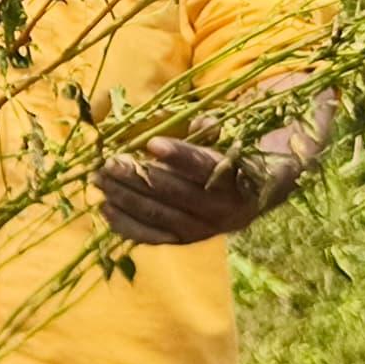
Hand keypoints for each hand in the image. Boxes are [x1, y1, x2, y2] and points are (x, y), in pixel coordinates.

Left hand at [97, 118, 324, 245]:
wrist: (264, 185)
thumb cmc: (243, 147)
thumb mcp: (239, 133)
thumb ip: (216, 129)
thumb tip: (199, 124)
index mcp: (244, 181)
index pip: (209, 170)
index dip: (181, 157)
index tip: (152, 143)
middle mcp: (227, 211)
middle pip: (178, 196)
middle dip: (140, 178)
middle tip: (110, 162)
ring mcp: (207, 229)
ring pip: (162, 217)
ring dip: (127, 199)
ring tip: (100, 180)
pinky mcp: (189, 240)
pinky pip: (155, 237)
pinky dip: (128, 225)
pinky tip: (105, 209)